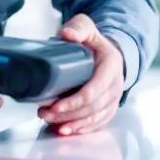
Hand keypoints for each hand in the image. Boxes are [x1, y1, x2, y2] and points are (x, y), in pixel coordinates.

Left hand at [37, 14, 123, 135]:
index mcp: (111, 66)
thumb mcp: (86, 28)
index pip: (94, 90)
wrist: (108, 53)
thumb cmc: (94, 42)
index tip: (55, 106)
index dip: (74, 101)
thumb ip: (78, 28)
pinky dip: (82, 128)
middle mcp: (115, 85)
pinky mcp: (109, 108)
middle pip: (92, 107)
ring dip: (71, 123)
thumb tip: (66, 35)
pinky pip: (98, 123)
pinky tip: (66, 130)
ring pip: (94, 118)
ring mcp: (113, 98)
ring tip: (49, 121)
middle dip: (67, 114)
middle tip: (44, 113)